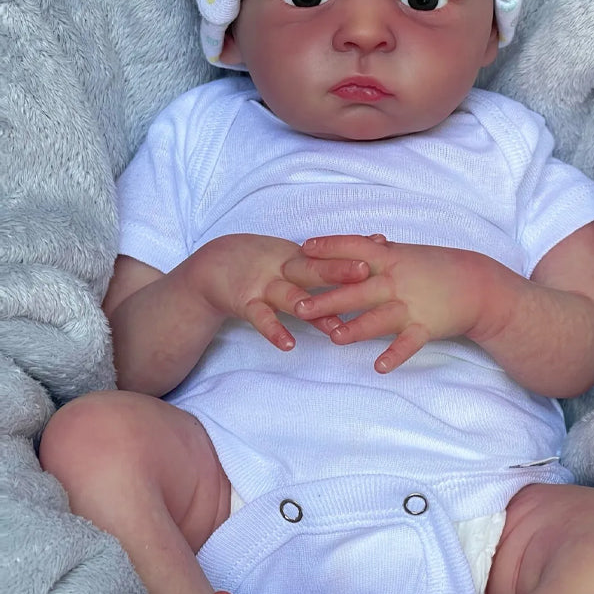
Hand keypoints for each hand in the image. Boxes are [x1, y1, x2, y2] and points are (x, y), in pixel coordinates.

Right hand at [184, 233, 368, 350]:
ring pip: (288, 295)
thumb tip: (366, 256)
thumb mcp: (291, 259)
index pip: (327, 254)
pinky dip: (274, 331)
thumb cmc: (260, 266)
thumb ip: (322, 262)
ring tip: (330, 318)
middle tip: (364, 272)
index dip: (353, 250)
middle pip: (313, 270)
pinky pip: (261, 319)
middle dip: (338, 271)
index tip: (382, 247)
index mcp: (296, 258)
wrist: (211, 267)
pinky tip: (288, 346)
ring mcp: (263, 286)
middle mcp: (282, 269)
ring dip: (308, 304)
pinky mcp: (244, 303)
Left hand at [285, 235, 498, 371]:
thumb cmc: (438, 267)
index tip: (304, 249)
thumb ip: (381, 250)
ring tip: (334, 338)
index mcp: (389, 258)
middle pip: (356, 289)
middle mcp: (396, 281)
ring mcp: (410, 306)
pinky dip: (395, 355)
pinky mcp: (424, 328)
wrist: (478, 285)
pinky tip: (380, 367)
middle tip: (299, 308)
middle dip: (327, 299)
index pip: (354, 248)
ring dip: (356, 328)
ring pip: (378, 317)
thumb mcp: (407, 253)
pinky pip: (408, 344)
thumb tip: (361, 241)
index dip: (329, 247)